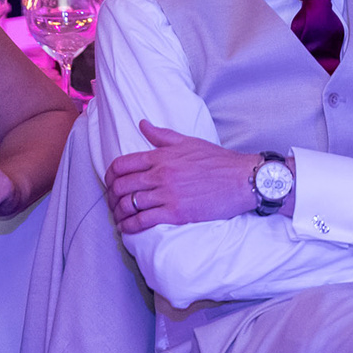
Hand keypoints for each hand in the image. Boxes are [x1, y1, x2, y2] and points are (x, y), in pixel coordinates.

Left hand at [103, 120, 259, 234]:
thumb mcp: (189, 141)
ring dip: (118, 213)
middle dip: (111, 196)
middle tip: (112, 203)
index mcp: (162, 156)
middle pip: (120, 186)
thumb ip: (162, 135)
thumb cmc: (218, 161)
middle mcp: (161, 174)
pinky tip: (127, 229)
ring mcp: (167, 194)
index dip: (109, 176)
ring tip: (119, 217)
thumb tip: (142, 124)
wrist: (242, 179)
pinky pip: (142, 221)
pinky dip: (129, 227)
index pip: (121, 164)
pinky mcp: (176, 213)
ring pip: (128, 205)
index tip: (110, 184)